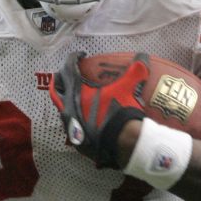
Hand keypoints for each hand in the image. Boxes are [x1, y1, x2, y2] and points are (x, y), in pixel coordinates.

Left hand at [49, 52, 149, 167]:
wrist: (120, 143)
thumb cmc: (120, 113)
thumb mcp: (127, 89)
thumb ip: (134, 70)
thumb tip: (143, 56)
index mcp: (75, 91)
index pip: (68, 68)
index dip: (74, 58)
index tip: (81, 56)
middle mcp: (67, 106)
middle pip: (57, 87)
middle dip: (62, 78)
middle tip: (72, 74)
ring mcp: (69, 124)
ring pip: (60, 106)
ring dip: (65, 97)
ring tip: (76, 93)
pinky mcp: (74, 138)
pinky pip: (69, 122)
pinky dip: (73, 115)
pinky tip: (84, 114)